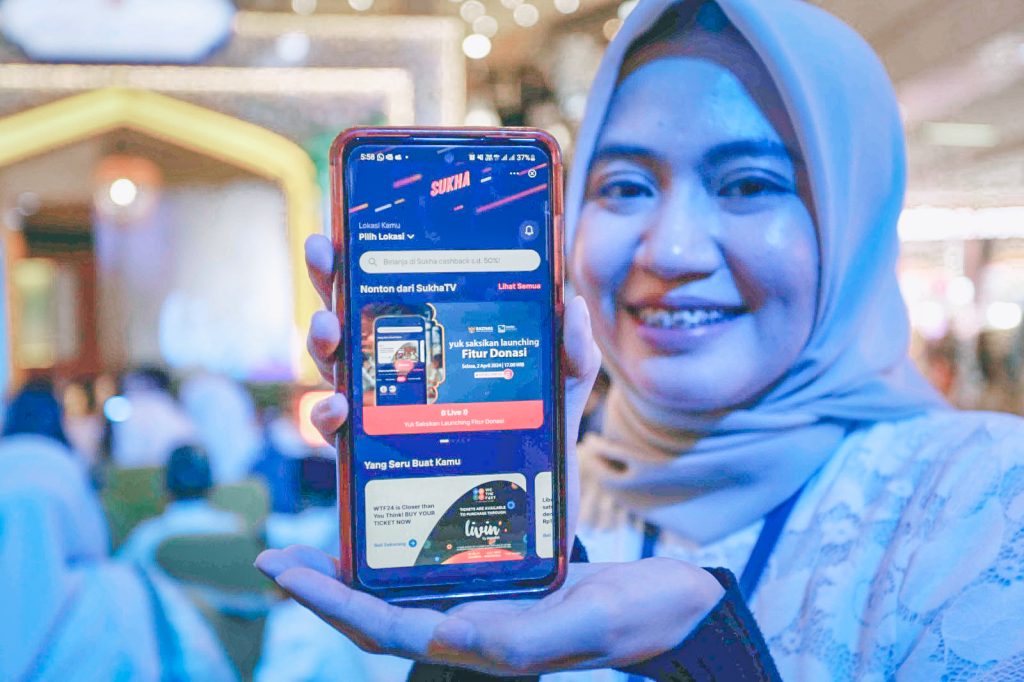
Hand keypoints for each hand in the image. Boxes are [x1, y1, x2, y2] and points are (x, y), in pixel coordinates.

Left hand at [255, 545, 724, 675]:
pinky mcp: (504, 580)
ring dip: (357, 567)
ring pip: (404, 588)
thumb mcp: (583, 625)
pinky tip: (402, 517)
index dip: (326, 601)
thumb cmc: (633, 619)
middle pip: (377, 610)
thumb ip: (520, 640)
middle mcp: (469, 627)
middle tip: (279, 555)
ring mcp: (484, 604)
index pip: (381, 626)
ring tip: (323, 537)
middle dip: (324, 587)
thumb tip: (451, 635)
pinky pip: (442, 566)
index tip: (280, 567)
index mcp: (477, 644)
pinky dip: (410, 545)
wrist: (671, 608)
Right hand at [301, 232, 601, 540]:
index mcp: (435, 335)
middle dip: (326, 280)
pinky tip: (340, 407)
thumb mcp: (562, 383)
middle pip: (351, 315)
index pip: (394, 287)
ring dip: (322, 342)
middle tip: (321, 255)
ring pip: (335, 366)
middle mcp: (399, 365)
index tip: (343, 226)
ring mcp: (382, 407)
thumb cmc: (540, 427)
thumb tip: (573, 305)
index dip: (363, 256)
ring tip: (330, 330)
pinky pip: (339, 432)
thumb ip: (572, 349)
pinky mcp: (375, 453)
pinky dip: (328, 417)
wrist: (533, 502)